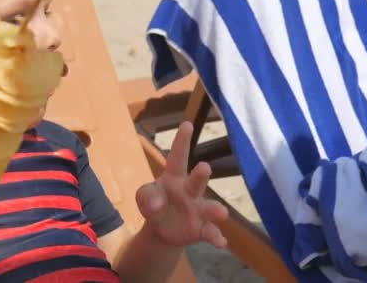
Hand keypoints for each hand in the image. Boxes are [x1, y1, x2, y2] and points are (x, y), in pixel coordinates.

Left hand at [136, 122, 228, 247]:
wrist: (162, 230)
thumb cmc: (155, 203)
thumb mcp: (144, 197)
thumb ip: (146, 196)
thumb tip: (157, 204)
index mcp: (174, 178)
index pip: (177, 157)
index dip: (181, 141)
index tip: (186, 124)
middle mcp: (190, 191)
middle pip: (196, 181)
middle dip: (201, 174)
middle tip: (204, 167)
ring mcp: (197, 210)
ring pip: (208, 208)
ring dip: (215, 209)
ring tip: (222, 213)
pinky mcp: (201, 229)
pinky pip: (210, 232)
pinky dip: (216, 237)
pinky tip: (221, 243)